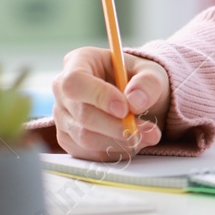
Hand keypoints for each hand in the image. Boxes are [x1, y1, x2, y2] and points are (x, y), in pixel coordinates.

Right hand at [52, 47, 170, 160]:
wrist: (136, 99)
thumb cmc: (139, 80)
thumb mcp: (152, 73)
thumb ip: (148, 83)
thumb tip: (135, 101)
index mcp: (79, 61)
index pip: (75, 81)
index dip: (98, 96)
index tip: (125, 109)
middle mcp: (63, 89)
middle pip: (82, 114)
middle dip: (118, 126)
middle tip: (150, 131)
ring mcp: (62, 116)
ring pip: (85, 137)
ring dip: (120, 141)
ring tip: (149, 136)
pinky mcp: (68, 138)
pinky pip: (88, 153)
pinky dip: (114, 151)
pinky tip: (132, 142)